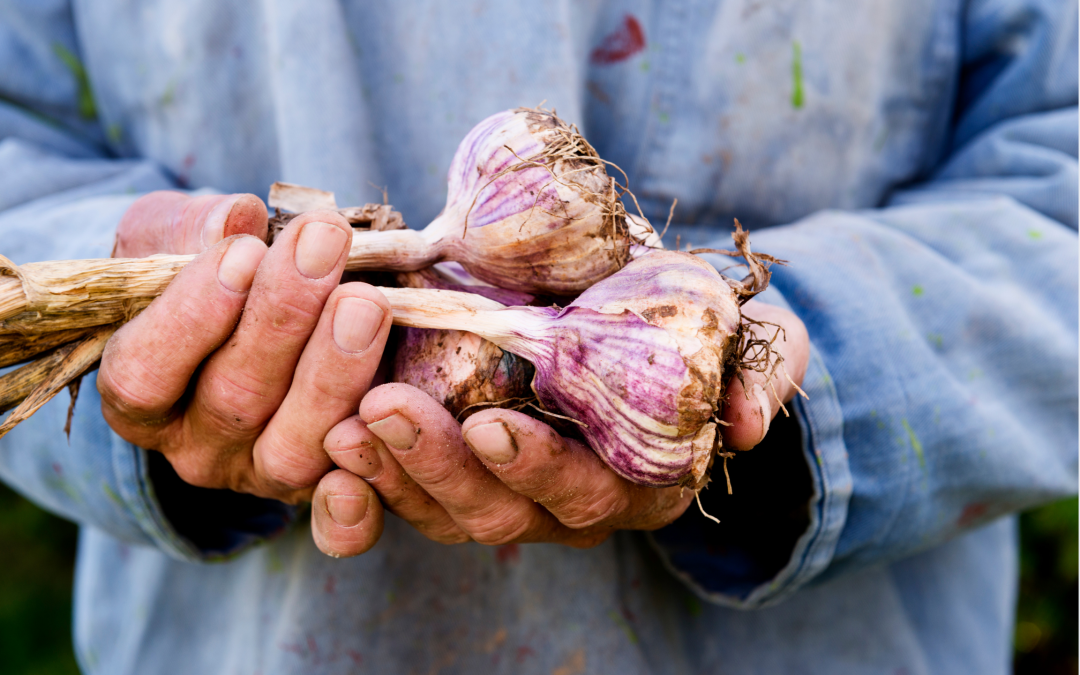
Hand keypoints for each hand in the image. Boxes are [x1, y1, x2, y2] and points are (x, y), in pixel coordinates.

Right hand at [97, 191, 392, 506]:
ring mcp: (264, 473)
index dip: (192, 317)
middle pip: (234, 400)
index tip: (243, 252)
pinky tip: (394, 407)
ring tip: (367, 300)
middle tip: (325, 244)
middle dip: (284, 317)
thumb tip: (234, 219)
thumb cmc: (208, 270)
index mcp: (141, 398)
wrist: (263, 311)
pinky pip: (348, 500)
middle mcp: (197, 448)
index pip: (145, 376)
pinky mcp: (328, 487)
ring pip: (295, 445)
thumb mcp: (179, 238)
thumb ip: (193, 229)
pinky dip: (372, 460)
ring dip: (336, 369)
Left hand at [310, 299, 808, 556]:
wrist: (660, 325)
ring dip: (388, 471)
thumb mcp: (756, 345)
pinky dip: (364, 473)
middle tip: (385, 409)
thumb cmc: (705, 337)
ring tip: (339, 419)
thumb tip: (743, 421)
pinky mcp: (461, 466)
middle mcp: (571, 503)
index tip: (491, 426)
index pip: (588, 493)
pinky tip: (327, 434)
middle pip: (498, 512)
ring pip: (442, 509)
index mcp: (640, 482)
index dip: (539, 470)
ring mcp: (511, 490)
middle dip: (438, 468)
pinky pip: (406, 491)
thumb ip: (761, 375)